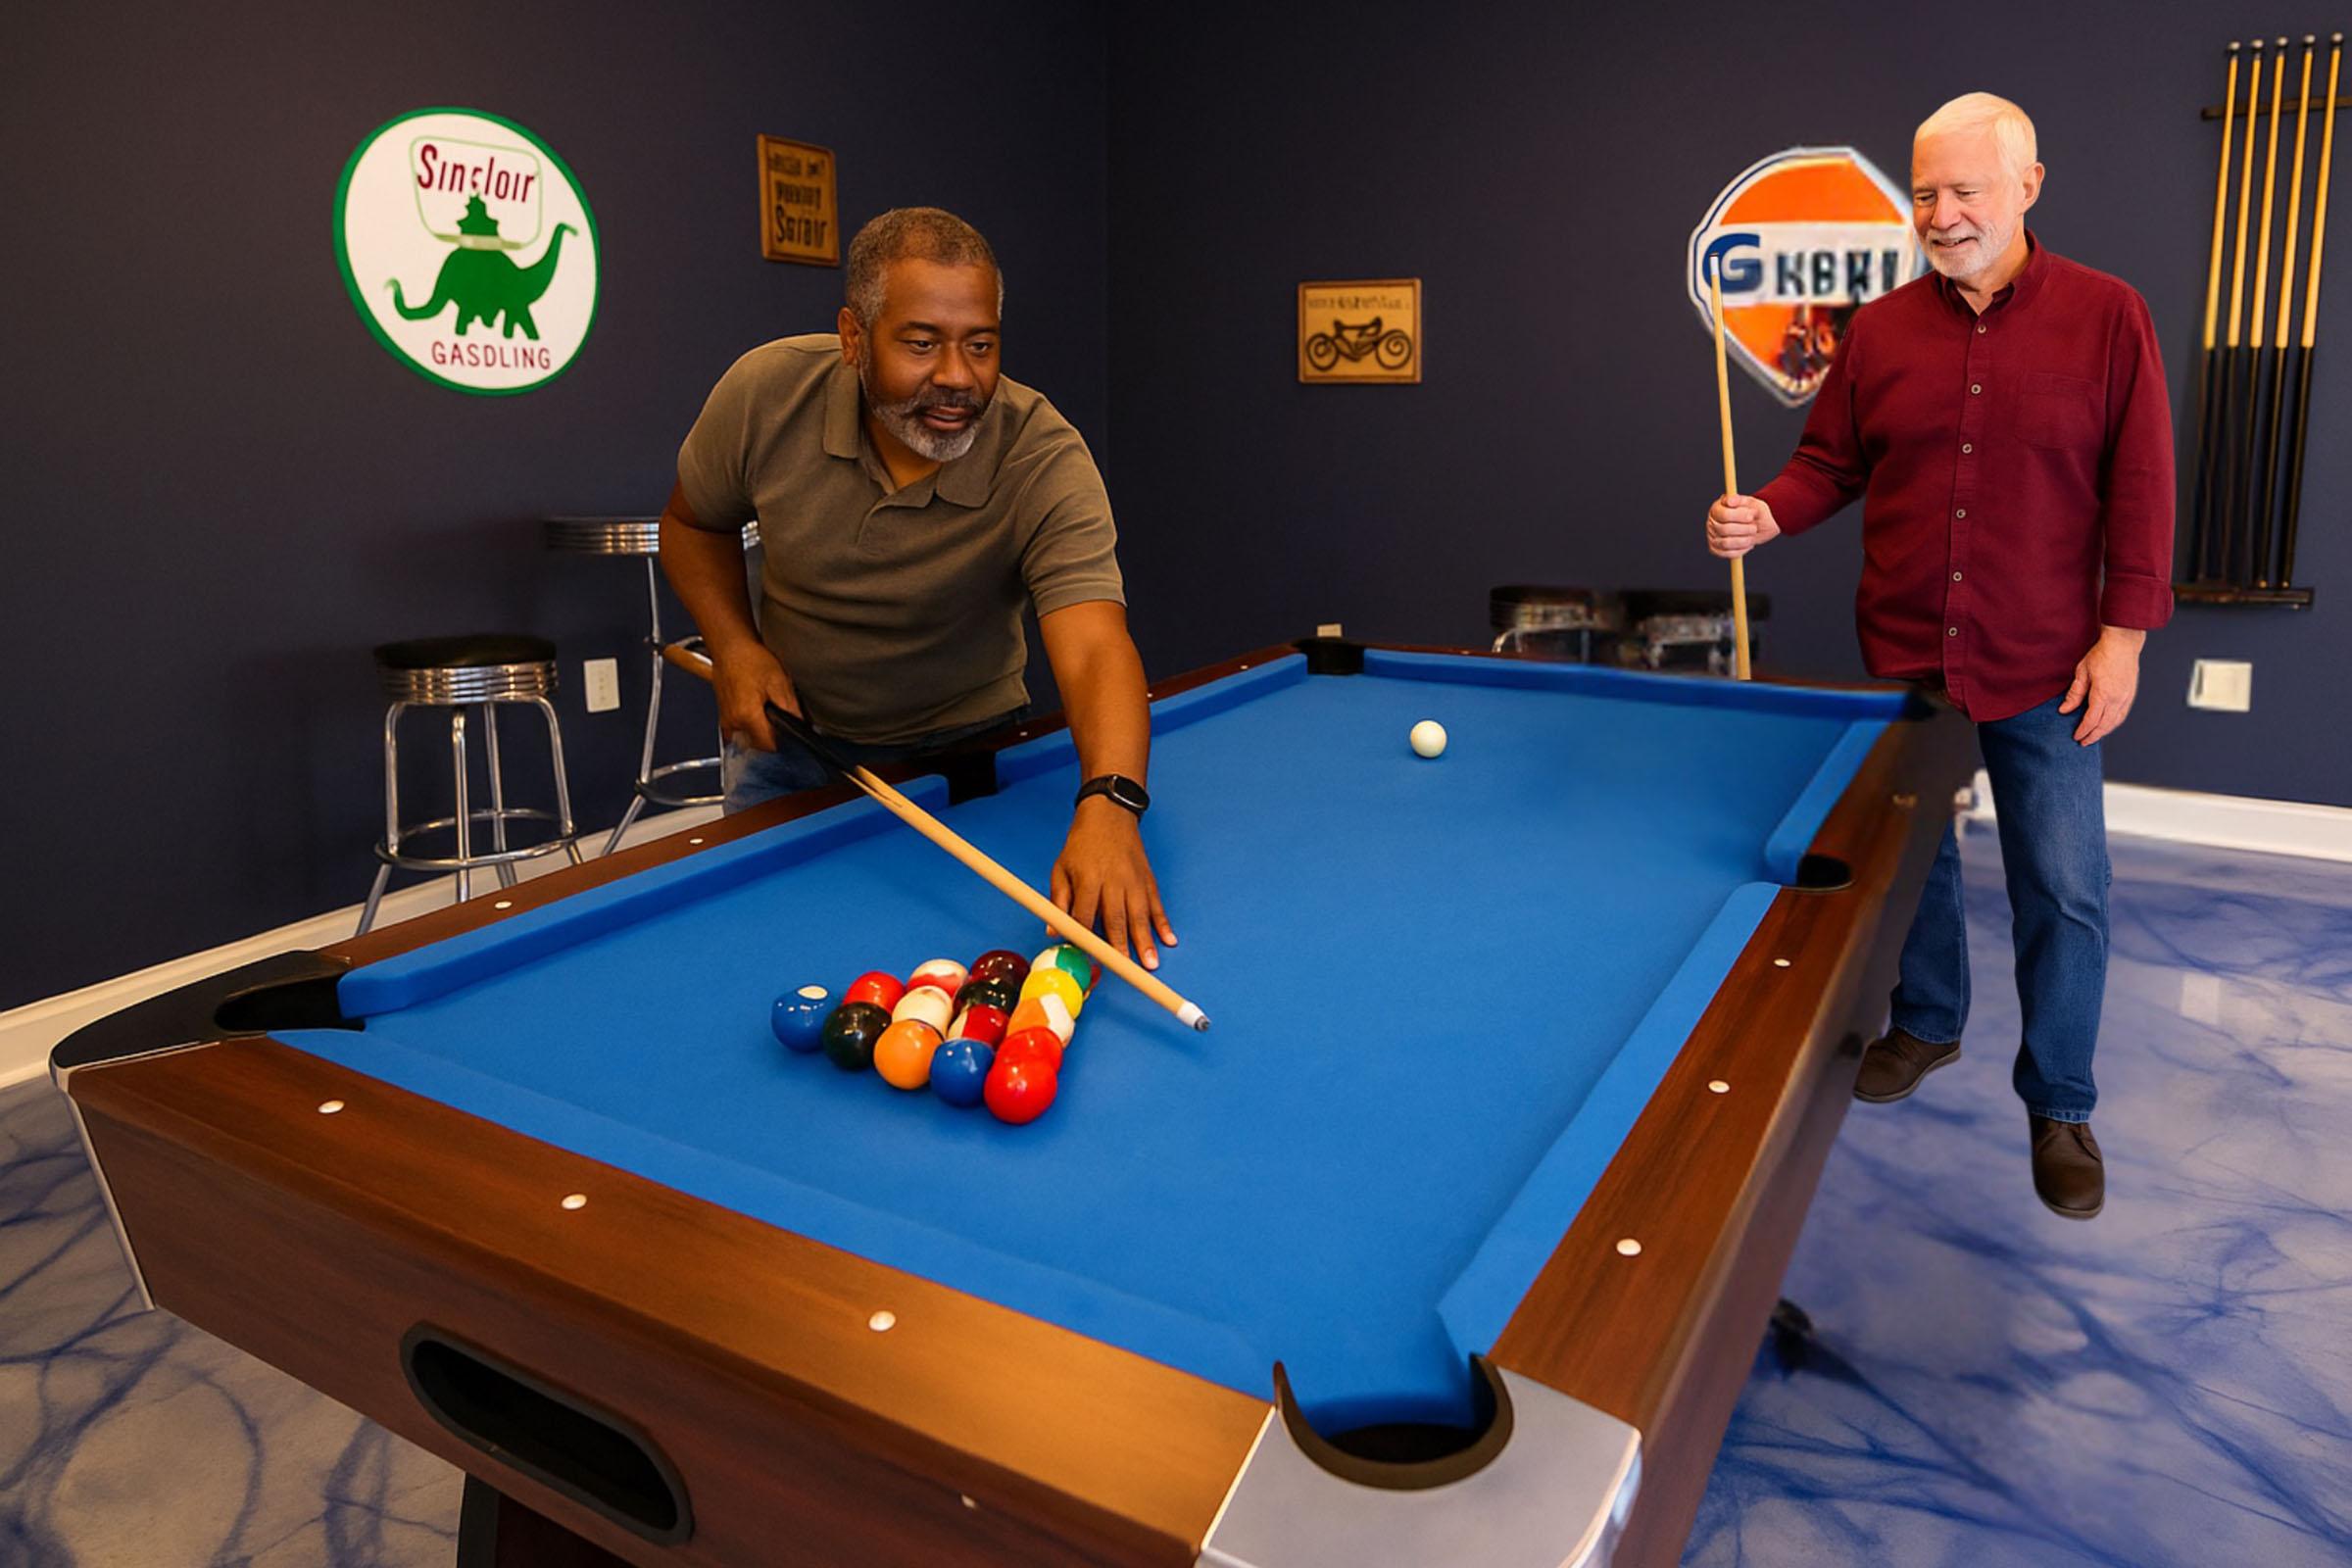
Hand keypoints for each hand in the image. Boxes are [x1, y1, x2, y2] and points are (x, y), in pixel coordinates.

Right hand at [710, 643, 800, 750]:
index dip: (782, 740)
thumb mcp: (779, 682)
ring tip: (764, 708)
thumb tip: (800, 726)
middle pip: (758, 743)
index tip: (787, 731)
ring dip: (759, 729)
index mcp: (747, 715)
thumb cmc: (751, 660)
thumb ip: (791, 709)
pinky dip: (748, 724)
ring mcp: (726, 719)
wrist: (731, 648)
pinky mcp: (723, 715)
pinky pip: (738, 729)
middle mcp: (733, 721)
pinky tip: (754, 709)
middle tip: (777, 714)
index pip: (769, 746)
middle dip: (771, 734)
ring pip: (748, 737)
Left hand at [1050, 798, 1175, 970]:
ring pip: (1140, 915)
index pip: (1085, 914)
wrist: (1109, 815)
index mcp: (1088, 879)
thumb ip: (1058, 901)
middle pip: (1117, 918)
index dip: (1085, 936)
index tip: (1086, 956)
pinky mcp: (1147, 879)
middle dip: (1121, 946)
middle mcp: (1113, 881)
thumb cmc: (1081, 844)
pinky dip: (1163, 923)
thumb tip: (1054, 931)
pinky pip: (1157, 904)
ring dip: (1146, 940)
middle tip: (1126, 969)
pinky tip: (1169, 940)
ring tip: (1150, 963)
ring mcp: (1133, 880)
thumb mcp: (1061, 868)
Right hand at [1706, 493, 1780, 557]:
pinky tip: (1748, 544)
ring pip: (1726, 543)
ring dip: (1743, 541)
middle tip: (1754, 528)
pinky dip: (1740, 550)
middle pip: (1724, 529)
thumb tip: (1731, 500)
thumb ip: (1741, 500)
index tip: (1752, 516)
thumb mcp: (1750, 503)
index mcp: (1716, 509)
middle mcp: (1711, 523)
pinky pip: (1727, 553)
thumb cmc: (1752, 512)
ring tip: (1752, 536)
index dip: (1739, 516)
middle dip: (1743, 530)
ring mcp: (1712, 537)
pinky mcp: (1716, 549)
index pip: (1724, 515)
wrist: (1758, 524)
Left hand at [2058, 626, 2144, 744]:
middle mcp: (2117, 699)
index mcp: (2103, 694)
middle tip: (2083, 742)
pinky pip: (2122, 714)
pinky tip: (2107, 724)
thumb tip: (2064, 710)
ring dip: (2105, 731)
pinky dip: (2114, 723)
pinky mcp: (2131, 694)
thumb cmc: (2102, 655)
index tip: (2076, 736)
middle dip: (2094, 735)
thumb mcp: (2082, 672)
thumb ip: (2074, 694)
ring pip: (2116, 721)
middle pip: (2105, 725)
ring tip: (2094, 736)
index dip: (2083, 730)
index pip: (2092, 720)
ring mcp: (2126, 697)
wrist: (2123, 644)